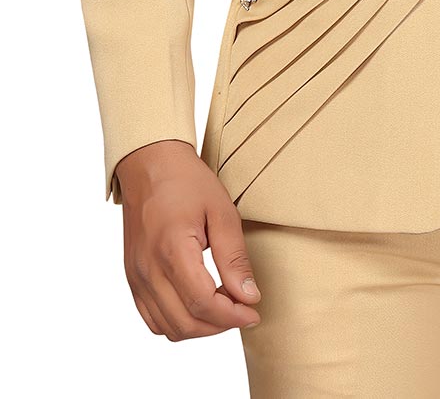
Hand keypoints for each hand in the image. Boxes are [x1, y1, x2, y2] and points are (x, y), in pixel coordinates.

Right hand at [115, 139, 262, 339]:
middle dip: (220, 325)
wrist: (149, 165)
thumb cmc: (186, 182)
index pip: (203, 303)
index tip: (254, 312)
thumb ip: (234, 257)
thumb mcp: (221, 210)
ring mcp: (136, 277)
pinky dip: (177, 322)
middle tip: (243, 309)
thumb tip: (249, 296)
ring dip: (200, 327)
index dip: (232, 316)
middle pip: (186, 322)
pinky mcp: (133, 279)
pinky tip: (198, 304)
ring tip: (223, 307)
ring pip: (168, 328)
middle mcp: (148, 270)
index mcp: (171, 250)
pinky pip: (152, 318)